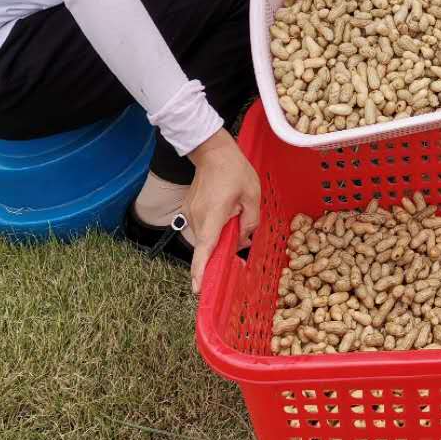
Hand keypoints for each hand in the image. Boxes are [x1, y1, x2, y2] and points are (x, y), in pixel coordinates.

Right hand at [185, 128, 261, 290]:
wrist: (212, 151)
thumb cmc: (234, 170)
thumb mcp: (252, 195)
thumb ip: (251, 221)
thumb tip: (244, 241)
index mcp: (213, 214)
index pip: (205, 247)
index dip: (201, 270)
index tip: (198, 288)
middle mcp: (197, 217)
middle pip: (207, 246)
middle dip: (221, 248)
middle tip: (239, 230)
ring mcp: (189, 214)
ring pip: (205, 237)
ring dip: (218, 235)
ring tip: (233, 211)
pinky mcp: (187, 210)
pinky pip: (201, 227)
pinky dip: (212, 228)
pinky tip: (224, 211)